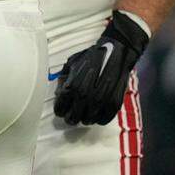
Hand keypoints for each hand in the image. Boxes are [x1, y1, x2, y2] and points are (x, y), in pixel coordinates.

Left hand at [54, 11, 148, 125]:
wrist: (115, 53)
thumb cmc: (92, 57)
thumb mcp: (71, 64)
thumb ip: (63, 79)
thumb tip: (59, 92)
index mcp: (72, 87)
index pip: (60, 109)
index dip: (60, 110)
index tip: (61, 110)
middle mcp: (85, 96)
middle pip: (72, 118)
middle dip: (70, 116)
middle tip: (72, 114)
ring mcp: (100, 101)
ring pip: (87, 121)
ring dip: (85, 118)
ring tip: (85, 112)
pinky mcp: (113, 104)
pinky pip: (103, 120)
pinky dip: (99, 119)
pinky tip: (96, 113)